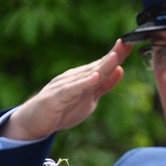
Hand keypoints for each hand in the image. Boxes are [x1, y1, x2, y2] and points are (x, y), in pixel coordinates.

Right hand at [1, 40, 132, 140]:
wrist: (34, 121)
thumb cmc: (63, 108)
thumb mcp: (90, 97)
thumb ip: (104, 85)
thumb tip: (121, 69)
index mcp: (85, 77)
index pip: (103, 64)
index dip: (117, 54)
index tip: (131, 44)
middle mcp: (75, 77)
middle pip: (98, 66)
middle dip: (113, 56)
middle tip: (127, 43)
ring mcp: (65, 85)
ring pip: (87, 75)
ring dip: (101, 66)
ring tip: (115, 57)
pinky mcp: (56, 97)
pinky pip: (71, 89)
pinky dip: (83, 83)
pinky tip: (94, 78)